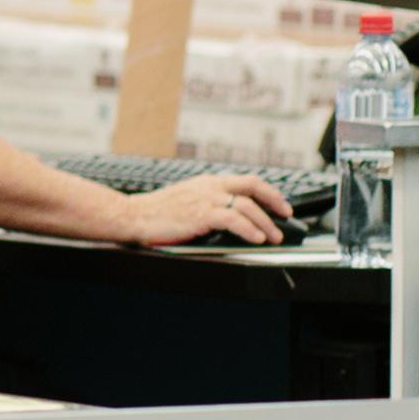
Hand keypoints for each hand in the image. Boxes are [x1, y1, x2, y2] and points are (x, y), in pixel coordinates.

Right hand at [111, 173, 291, 246]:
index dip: (268, 192)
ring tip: (273, 237)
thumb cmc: (154, 212)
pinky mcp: (201, 214)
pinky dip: (249, 229)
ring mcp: (206, 199)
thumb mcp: (185, 201)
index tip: (280, 204)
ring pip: (247, 206)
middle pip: (253, 186)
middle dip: (275, 201)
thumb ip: (207, 203)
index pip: (246, 181)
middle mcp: (209, 187)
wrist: (132, 215)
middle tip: (286, 216)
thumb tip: (231, 218)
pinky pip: (233, 219)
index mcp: (207, 182)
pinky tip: (256, 238)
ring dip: (265, 223)